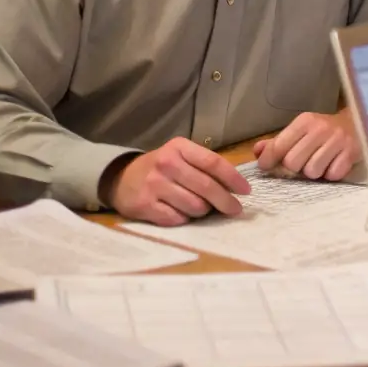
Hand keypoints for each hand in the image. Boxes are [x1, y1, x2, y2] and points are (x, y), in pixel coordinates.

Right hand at [103, 137, 250, 225]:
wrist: (122, 179)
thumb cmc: (161, 167)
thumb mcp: (181, 156)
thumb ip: (204, 166)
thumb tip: (234, 186)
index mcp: (180, 148)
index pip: (213, 162)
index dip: (233, 178)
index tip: (246, 191)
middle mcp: (167, 164)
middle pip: (206, 187)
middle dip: (226, 201)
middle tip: (236, 210)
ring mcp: (155, 185)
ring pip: (194, 206)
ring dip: (204, 211)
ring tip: (202, 209)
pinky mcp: (146, 206)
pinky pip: (177, 218)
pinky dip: (185, 219)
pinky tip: (183, 213)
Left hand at [253, 109, 360, 180]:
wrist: (359, 121)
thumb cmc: (324, 130)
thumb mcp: (300, 131)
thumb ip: (277, 142)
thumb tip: (257, 151)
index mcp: (304, 121)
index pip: (278, 146)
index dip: (268, 160)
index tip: (266, 166)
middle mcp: (320, 129)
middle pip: (293, 163)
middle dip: (295, 167)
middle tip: (303, 163)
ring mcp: (337, 141)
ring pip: (312, 171)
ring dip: (314, 172)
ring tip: (319, 164)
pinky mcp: (351, 153)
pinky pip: (332, 175)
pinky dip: (331, 174)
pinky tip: (333, 165)